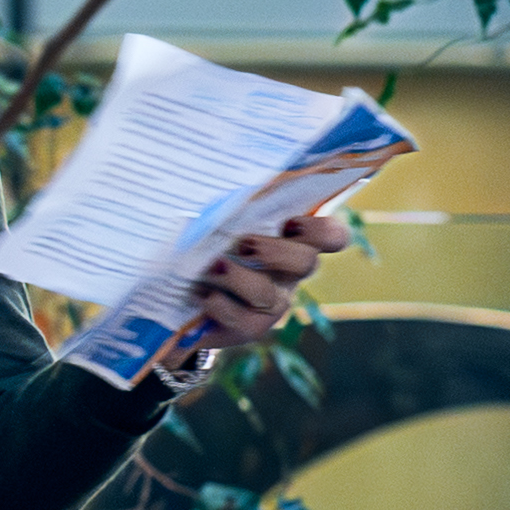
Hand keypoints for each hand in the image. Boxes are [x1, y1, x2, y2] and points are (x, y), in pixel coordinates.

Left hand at [194, 213, 352, 349]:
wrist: (179, 293)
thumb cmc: (206, 244)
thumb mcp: (221, 221)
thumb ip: (236, 207)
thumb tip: (228, 181)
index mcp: (291, 241)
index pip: (330, 236)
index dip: (321, 230)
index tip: (289, 223)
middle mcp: (289, 273)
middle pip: (306, 263)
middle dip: (274, 252)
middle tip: (243, 243)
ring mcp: (272, 303)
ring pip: (267, 293)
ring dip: (236, 277)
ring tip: (211, 266)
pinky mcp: (251, 327)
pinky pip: (244, 320)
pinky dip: (219, 304)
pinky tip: (202, 294)